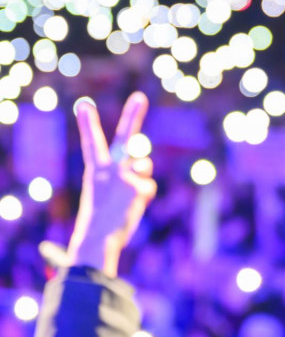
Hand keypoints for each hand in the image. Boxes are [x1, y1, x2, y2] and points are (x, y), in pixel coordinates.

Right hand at [66, 92, 156, 277]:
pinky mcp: (138, 186)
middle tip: (139, 97)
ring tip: (127, 196)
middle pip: (125, 137)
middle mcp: (109, 169)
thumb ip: (126, 171)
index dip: (87, 123)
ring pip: (144, 165)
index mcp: (95, 170)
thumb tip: (145, 161)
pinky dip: (145, 197)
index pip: (91, 143)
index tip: (84, 103)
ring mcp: (124, 176)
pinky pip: (149, 186)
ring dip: (142, 176)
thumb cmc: (102, 216)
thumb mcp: (108, 190)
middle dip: (133, 115)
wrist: (98, 239)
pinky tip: (133, 206)